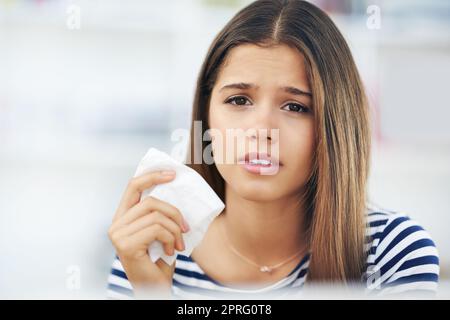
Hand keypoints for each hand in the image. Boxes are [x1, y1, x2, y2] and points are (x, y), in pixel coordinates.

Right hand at [108, 170, 189, 297]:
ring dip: (175, 230)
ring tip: (178, 244)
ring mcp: (118, 234)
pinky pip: (157, 229)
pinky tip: (170, 251)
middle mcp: (116, 224)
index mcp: (123, 217)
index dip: (152, 176)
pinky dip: (170, 239)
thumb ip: (159, 212)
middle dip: (174, 212)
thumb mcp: (160, 230)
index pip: (133, 186)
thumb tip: (175, 186)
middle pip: (150, 201)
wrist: (154, 287)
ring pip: (156, 215)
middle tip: (186, 227)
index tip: (173, 173)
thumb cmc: (159, 259)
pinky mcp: (126, 244)